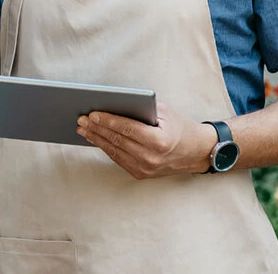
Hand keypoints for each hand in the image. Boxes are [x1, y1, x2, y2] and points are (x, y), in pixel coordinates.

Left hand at [76, 102, 217, 179]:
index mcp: (159, 141)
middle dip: (96, 129)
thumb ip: (142, 109)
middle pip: (117, 140)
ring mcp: (145, 168)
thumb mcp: (165, 112)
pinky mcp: (141, 174)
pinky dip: (105, 148)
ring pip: (114, 151)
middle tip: (81, 119)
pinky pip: (118, 159)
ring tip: (83, 128)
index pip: (127, 129)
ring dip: (96, 139)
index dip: (108, 121)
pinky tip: (95, 138)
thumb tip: (113, 103)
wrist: (196, 152)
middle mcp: (151, 157)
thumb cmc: (180, 127)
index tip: (92, 114)